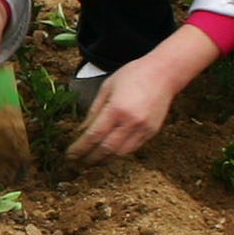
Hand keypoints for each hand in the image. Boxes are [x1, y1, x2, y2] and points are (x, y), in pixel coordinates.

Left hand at [64, 27, 213, 162]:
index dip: (80, 148)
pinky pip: (133, 148)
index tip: (70, 155)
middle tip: (78, 161)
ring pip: (120, 153)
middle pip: (106, 149)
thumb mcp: (107, 87)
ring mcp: (143, 129)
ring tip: (92, 159)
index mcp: (116, 109)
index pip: (93, 136)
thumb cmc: (133, 75)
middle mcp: (131, 122)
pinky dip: (119, 152)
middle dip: (90, 158)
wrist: (163, 73)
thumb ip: (94, 110)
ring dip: (105, 158)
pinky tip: (110, 151)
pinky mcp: (152, 132)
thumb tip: (82, 130)